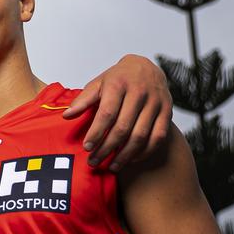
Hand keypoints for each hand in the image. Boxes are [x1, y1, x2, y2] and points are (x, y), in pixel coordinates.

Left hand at [65, 54, 171, 169]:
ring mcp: (156, 102)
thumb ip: (83, 100)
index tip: (87, 147)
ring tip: (111, 166)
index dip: (96, 132)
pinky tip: (132, 159)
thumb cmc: (118, 78)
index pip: (107, 113)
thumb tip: (66, 116)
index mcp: (119, 84)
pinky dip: (145, 151)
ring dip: (125, 155)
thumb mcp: (98, 83)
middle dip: (107, 148)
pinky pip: (159, 136)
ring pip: (141, 135)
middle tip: (94, 161)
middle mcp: (139, 93)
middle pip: (123, 127)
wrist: (146, 67)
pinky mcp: (167, 111)